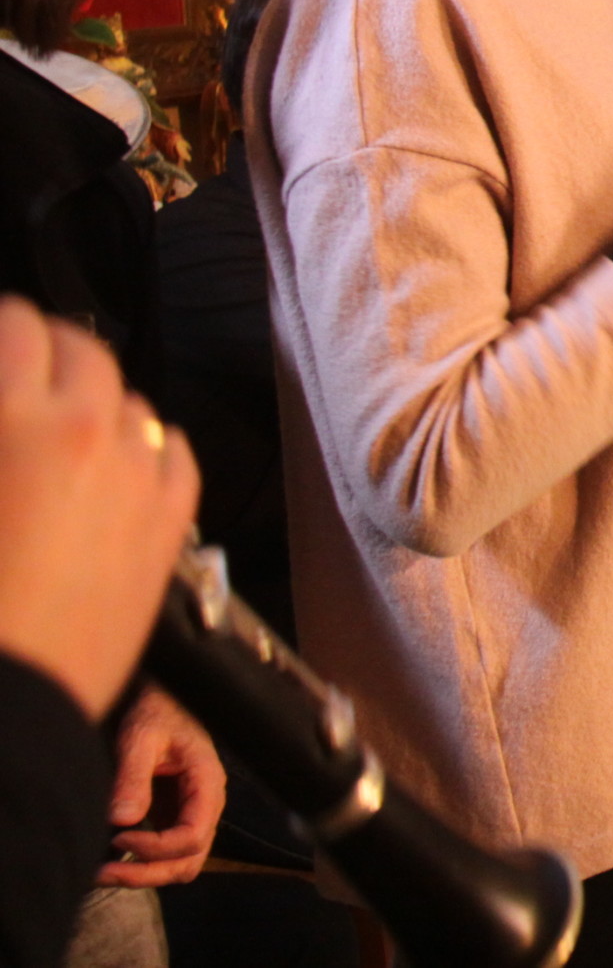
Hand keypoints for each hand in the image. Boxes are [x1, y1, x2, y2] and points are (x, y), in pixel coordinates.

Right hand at [0, 299, 197, 722]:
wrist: (0, 708)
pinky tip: (115, 459)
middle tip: (13, 364)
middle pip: (83, 351)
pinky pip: (173, 455)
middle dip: (44, 350)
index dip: (0, 327)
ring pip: (132, 401)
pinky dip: (144, 446)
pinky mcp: (172, 528)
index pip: (19, 326)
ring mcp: (144, 481)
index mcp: (24, 420)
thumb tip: (2, 395)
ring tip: (54, 417)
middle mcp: (97, 436)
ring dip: (93, 398)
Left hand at [97, 685, 223, 886]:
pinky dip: (143, 867)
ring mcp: (193, 816)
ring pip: (181, 866)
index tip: (118, 837)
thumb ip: (133, 776)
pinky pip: (168, 857)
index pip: (192, 836)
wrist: (165, 704)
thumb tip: (122, 820)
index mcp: (206, 784)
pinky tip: (112, 859)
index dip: (155, 847)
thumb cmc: (157, 715)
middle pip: (190, 861)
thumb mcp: (141, 739)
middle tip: (103, 871)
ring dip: (145, 876)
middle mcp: (206, 806)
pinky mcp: (175, 820)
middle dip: (147, 874)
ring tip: (104, 872)